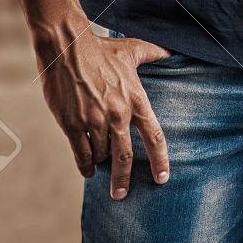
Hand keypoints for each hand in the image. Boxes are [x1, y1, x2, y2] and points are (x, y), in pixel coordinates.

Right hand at [37, 28, 173, 197]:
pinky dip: (85, 165)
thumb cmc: (102, 49)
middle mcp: (117, 113)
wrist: (68, 47)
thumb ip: (155, 53)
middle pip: (125, 155)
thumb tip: (174, 51)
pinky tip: (87, 169)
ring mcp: (94, 121)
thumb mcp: (133, 49)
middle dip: (124, 179)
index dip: (160, 159)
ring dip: (101, 161)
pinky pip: (81, 153)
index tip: (162, 178)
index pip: (154, 135)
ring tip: (101, 163)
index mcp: (135, 99)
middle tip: (122, 194)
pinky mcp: (72, 124)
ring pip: (101, 153)